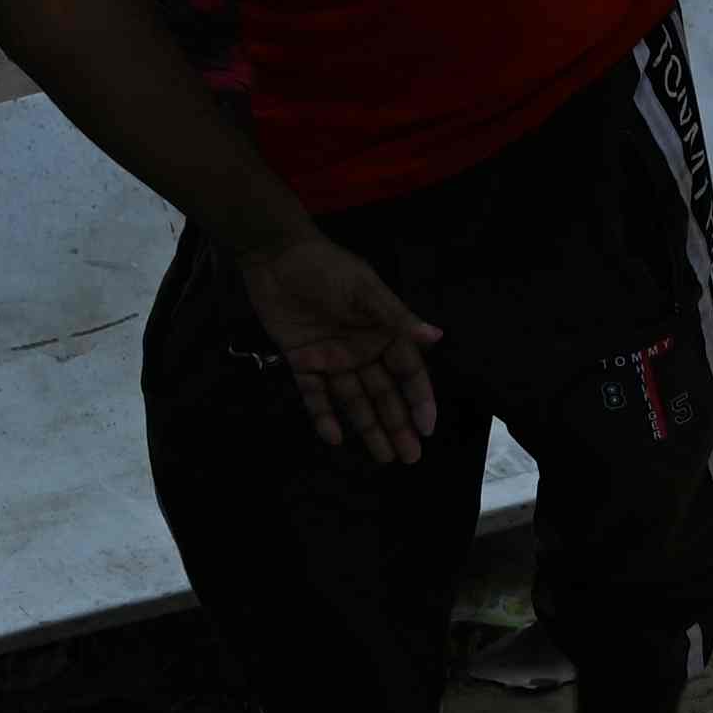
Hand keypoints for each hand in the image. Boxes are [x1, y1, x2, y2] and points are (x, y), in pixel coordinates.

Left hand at [238, 227, 442, 468]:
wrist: (275, 254)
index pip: (408, 373)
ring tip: (384, 457)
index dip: (418, 400)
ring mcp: (331, 359)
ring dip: (368, 427)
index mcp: (383, 334)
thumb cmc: (327, 268)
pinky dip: (322, 414)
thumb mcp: (366, 289)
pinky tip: (334, 437)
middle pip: (383, 394)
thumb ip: (397, 317)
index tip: (427, 428)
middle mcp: (361, 351)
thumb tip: (436, 337)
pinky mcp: (301, 361)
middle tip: (410, 457)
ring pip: (353, 400)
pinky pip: (314, 393)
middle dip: (397, 425)